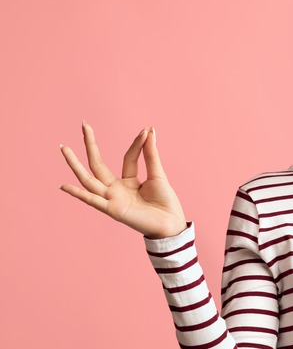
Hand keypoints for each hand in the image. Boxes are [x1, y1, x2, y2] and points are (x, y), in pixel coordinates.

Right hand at [59, 121, 187, 238]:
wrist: (171, 224)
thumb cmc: (165, 202)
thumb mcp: (158, 174)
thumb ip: (150, 154)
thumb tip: (149, 130)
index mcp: (129, 181)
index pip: (128, 157)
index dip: (137, 143)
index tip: (145, 130)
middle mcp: (116, 189)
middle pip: (98, 164)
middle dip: (91, 144)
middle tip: (84, 124)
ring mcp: (112, 198)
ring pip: (89, 179)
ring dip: (75, 164)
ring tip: (64, 148)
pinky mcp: (112, 209)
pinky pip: (92, 200)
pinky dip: (78, 194)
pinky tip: (64, 186)